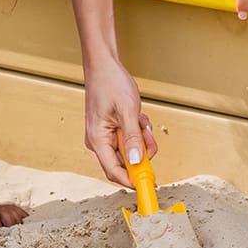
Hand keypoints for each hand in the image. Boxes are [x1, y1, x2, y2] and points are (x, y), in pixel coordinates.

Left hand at [0, 194, 27, 230]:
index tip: (0, 227)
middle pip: (6, 213)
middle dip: (12, 222)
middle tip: (18, 233)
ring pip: (13, 211)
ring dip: (19, 219)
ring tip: (28, 230)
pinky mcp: (2, 210)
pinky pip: (15, 210)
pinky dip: (23, 215)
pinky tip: (30, 222)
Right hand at [84, 59, 154, 188]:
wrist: (104, 64)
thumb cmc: (110, 82)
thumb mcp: (128, 111)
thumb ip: (132, 138)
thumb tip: (136, 162)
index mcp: (97, 139)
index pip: (114, 172)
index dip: (132, 180)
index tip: (150, 183)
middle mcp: (98, 141)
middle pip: (123, 163)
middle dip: (140, 153)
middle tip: (147, 137)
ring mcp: (104, 135)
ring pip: (129, 151)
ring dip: (140, 139)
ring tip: (140, 120)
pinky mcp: (111, 129)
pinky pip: (128, 140)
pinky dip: (138, 131)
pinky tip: (137, 117)